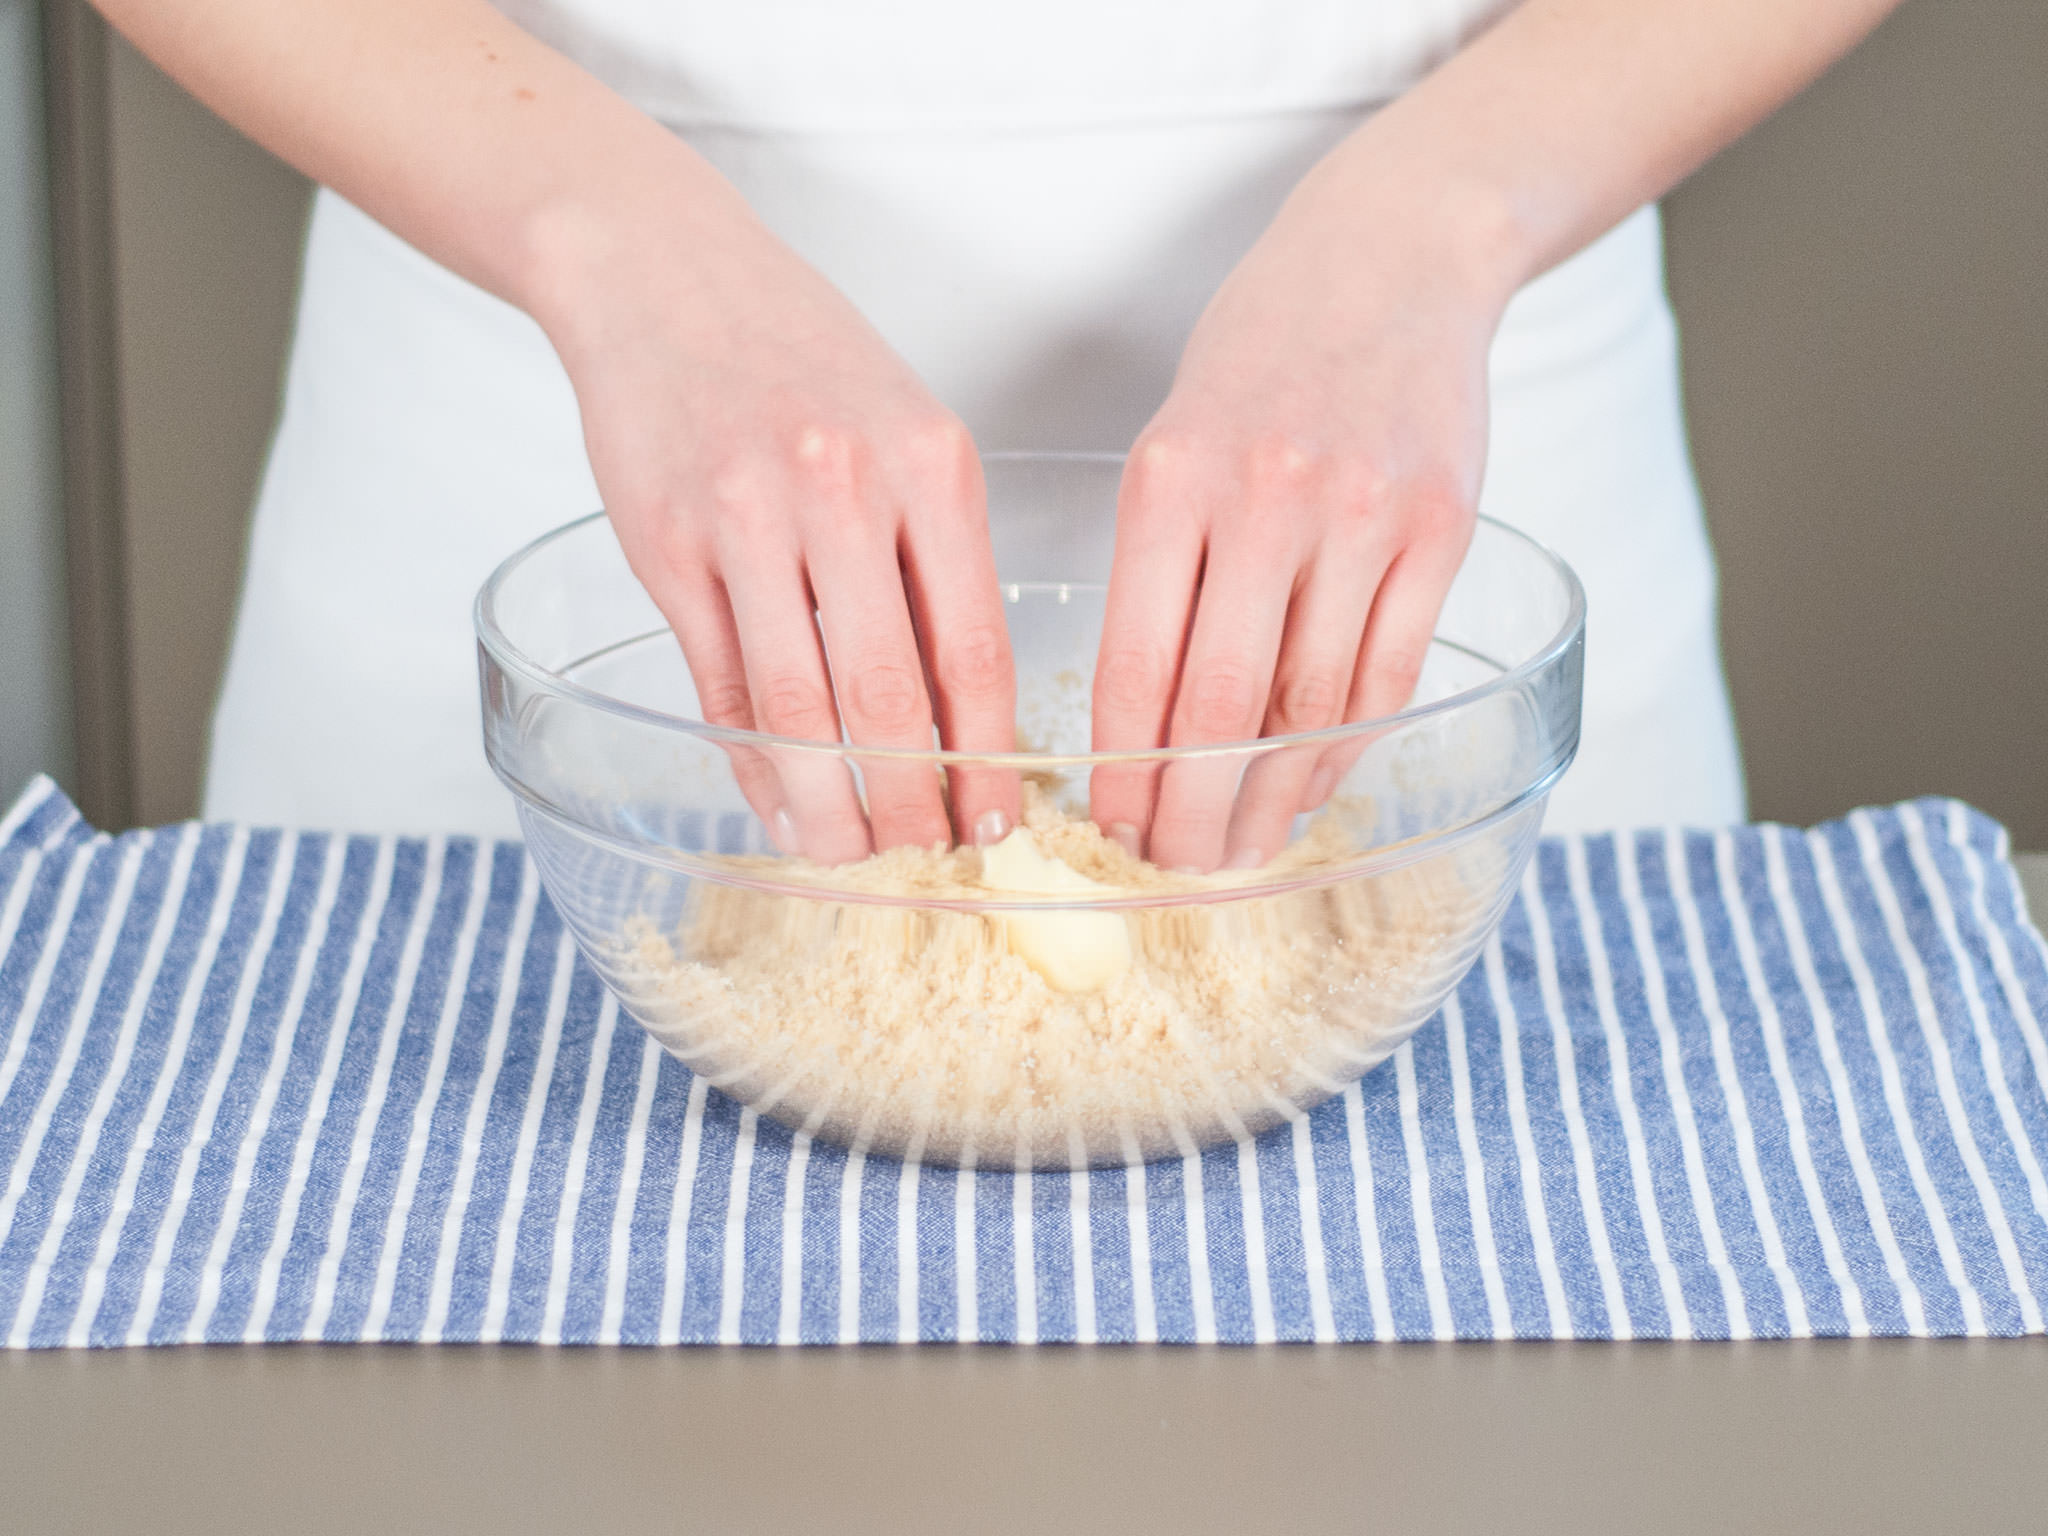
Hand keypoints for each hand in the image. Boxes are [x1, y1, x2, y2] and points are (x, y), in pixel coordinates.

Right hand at [533, 179, 1018, 861]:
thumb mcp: (910, 431)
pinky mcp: (664, 545)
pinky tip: (774, 798)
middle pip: (885, 695)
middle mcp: (843, 491)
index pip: (974, 648)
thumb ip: (937, 560)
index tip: (998, 821)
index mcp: (931, 466)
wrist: (666, 276)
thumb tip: (958, 714)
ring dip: (823, 801)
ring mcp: (746, 518)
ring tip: (847, 853)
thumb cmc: (804, 359)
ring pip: (794, 705)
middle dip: (910, 801)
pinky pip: (717, 682)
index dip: (986, 754)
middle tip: (925, 863)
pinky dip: (748, 756)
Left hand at [1090, 158, 1513, 872]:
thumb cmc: (1261, 354)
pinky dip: (1347, 748)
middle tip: (1173, 866)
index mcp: (1172, 478)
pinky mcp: (1443, 529)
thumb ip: (1158, 568)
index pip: (1138, 665)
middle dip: (1191, 810)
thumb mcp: (1173, 438)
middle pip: (1223, 708)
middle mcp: (1267, 498)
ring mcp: (1363, 515)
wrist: (1392, 258)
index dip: (1124, 767)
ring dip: (1271, 798)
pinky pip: (1389, 675)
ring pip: (1312, 707)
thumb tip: (1143, 726)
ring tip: (1241, 846)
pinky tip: (1314, 785)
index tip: (1112, 823)